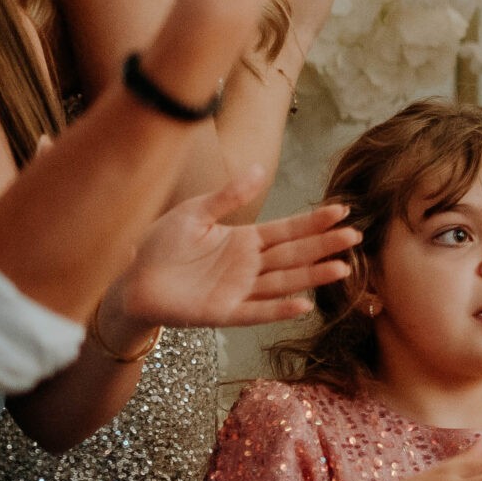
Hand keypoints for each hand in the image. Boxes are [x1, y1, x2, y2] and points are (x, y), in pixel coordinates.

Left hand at [103, 167, 358, 336]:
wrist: (127, 278)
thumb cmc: (158, 244)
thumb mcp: (195, 212)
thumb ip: (228, 195)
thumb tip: (259, 168)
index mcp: (245, 240)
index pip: (288, 229)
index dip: (314, 221)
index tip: (342, 210)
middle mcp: (249, 266)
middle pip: (294, 254)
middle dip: (324, 246)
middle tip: (354, 237)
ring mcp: (239, 290)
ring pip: (284, 281)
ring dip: (313, 276)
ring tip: (342, 268)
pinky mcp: (224, 312)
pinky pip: (256, 311)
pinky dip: (279, 309)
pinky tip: (303, 303)